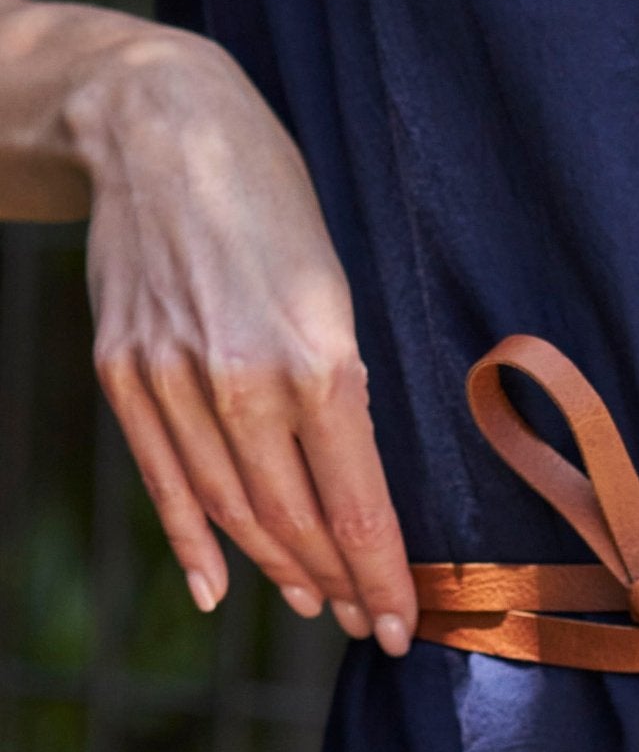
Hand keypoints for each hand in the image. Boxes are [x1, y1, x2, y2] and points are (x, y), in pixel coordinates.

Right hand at [71, 23, 416, 648]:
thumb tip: (352, 478)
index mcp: (317, 360)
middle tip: (363, 618)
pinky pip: (163, 479)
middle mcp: (241, 381)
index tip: (402, 624)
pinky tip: (216, 586)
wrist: (161, 128)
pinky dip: (192, 540)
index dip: (380, 577)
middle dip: (337, 582)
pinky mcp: (123, 371)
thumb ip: (343, 388)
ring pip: (231, 510)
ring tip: (311, 600)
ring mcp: (172, 379)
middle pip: (296, 520)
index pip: (356, 506)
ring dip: (277, 567)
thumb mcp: (336, 289)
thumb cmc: (272, 202)